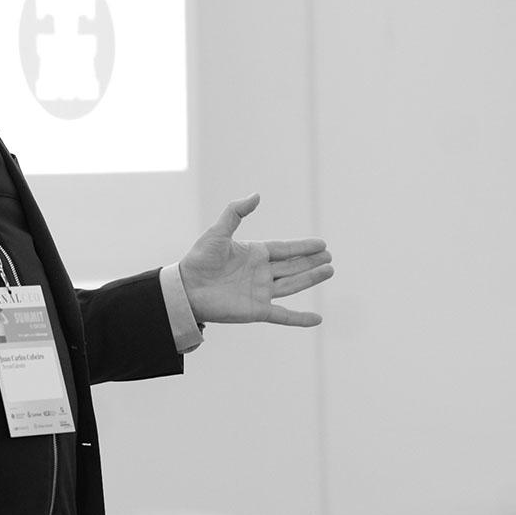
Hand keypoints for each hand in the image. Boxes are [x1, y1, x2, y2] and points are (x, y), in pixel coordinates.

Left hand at [178, 193, 332, 326]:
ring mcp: (260, 292)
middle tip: (329, 256)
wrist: (186, 288)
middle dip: (311, 261)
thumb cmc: (199, 259)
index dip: (303, 247)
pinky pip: (283, 315)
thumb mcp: (218, 231)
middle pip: (292, 266)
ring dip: (311, 279)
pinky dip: (300, 319)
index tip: (322, 244)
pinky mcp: (257, 310)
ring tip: (329, 271)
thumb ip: (236, 212)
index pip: (285, 249)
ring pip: (293, 285)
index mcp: (254, 253)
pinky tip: (317, 320)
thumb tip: (256, 194)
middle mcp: (260, 273)